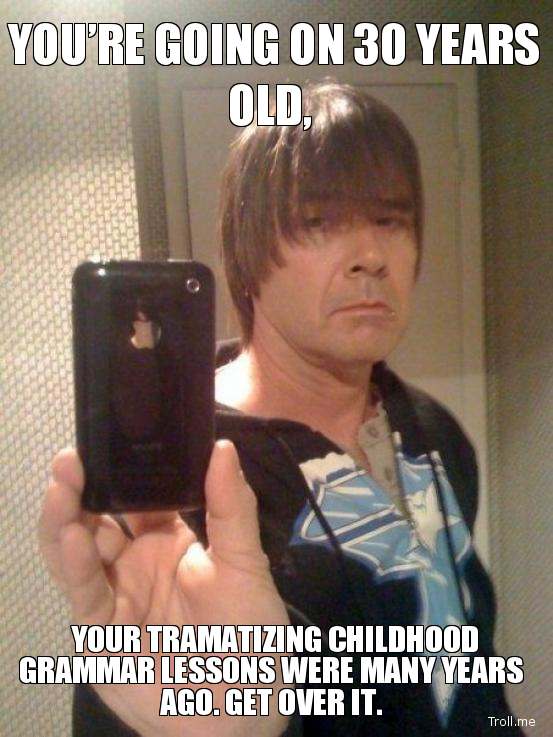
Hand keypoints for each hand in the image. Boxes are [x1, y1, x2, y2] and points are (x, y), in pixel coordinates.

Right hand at [39, 441, 289, 736]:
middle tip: (72, 457)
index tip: (109, 439)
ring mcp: (115, 592)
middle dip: (82, 486)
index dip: (122, 469)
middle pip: (98, 515)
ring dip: (65, 517)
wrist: (241, 713)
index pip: (137, 494)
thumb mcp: (247, 565)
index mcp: (169, 538)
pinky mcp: (101, 630)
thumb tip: (222, 446)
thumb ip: (231, 508)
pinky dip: (74, 565)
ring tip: (62, 484)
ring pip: (77, 548)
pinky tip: (73, 537)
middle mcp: (135, 560)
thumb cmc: (251, 634)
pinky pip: (84, 592)